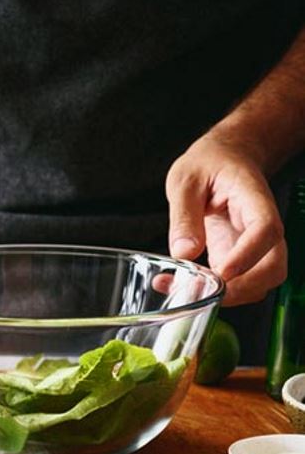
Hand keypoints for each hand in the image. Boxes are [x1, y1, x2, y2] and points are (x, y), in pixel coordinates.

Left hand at [165, 132, 286, 305]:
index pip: (265, 230)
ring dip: (228, 296)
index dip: (248, 255)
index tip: (223, 271)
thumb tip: (184, 251)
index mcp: (254, 199)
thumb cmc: (209, 162)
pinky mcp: (239, 256)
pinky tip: (179, 284)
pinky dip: (214, 292)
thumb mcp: (185, 179)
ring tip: (182, 289)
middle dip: (243, 288)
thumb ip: (184, 214)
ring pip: (260, 282)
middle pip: (273, 267)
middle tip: (202, 292)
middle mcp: (262, 226)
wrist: (226, 157)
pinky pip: (236, 282)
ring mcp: (252, 245)